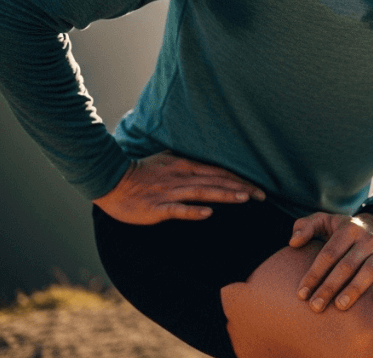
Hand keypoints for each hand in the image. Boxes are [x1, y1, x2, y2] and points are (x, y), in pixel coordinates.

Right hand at [92, 151, 264, 224]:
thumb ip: (188, 161)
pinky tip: (208, 213)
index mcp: (185, 166)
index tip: (258, 188)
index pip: (219, 172)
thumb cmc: (141, 171)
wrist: (110, 180)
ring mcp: (169, 192)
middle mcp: (181, 177)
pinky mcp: (157, 207)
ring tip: (244, 199)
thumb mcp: (167, 160)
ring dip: (224, 195)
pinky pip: (177, 209)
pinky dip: (193, 211)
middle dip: (241, 188)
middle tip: (262, 196)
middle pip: (216, 181)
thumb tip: (208, 164)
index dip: (240, 179)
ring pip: (202, 192)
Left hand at [290, 212, 372, 311]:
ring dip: (354, 290)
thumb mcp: (323, 221)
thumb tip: (293, 243)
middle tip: (315, 306)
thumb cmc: (341, 231)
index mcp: (348, 229)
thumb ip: (304, 227)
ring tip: (340, 306)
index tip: (301, 294)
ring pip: (369, 271)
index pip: (328, 254)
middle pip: (346, 265)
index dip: (314, 275)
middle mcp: (367, 239)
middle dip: (329, 287)